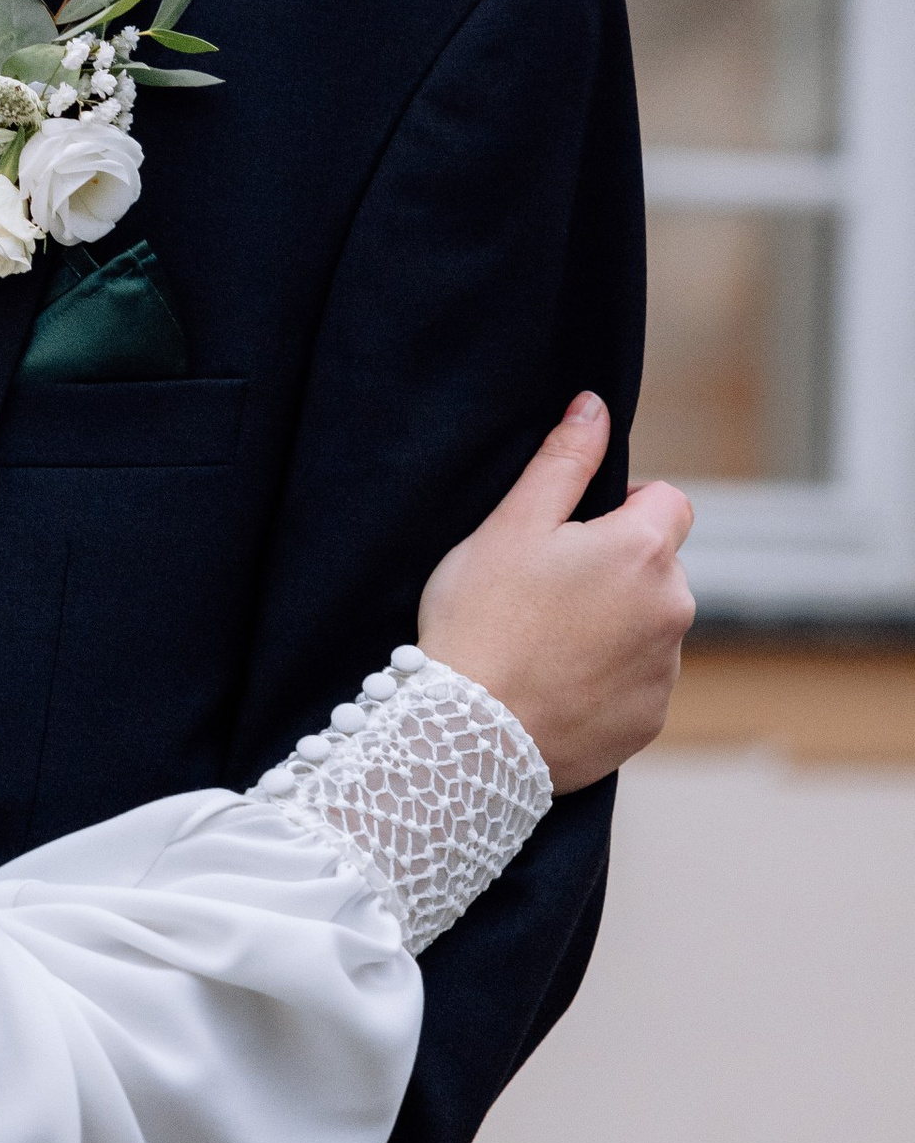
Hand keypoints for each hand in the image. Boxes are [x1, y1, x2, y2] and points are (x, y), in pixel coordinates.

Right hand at [418, 393, 692, 793]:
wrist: (469, 735)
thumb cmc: (482, 620)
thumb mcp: (510, 525)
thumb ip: (563, 460)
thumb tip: (596, 407)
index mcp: (644, 550)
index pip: (669, 501)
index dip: (624, 505)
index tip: (573, 531)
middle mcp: (673, 609)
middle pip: (659, 566)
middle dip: (616, 568)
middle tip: (544, 590)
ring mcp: (665, 670)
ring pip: (648, 625)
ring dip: (614, 624)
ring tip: (543, 642)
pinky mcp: (649, 719)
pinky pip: (637, 681)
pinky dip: (606, 677)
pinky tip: (553, 683)